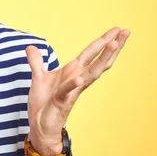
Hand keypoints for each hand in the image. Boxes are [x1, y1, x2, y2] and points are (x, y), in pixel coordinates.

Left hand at [25, 27, 129, 154]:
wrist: (40, 126)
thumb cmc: (44, 103)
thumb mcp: (39, 78)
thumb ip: (36, 62)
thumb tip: (30, 47)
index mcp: (73, 72)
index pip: (91, 53)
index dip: (103, 41)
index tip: (117, 29)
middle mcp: (77, 80)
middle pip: (98, 60)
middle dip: (112, 46)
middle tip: (125, 32)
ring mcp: (72, 90)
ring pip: (91, 73)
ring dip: (102, 59)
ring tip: (113, 44)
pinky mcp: (61, 101)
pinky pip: (67, 91)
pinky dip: (73, 84)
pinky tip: (80, 78)